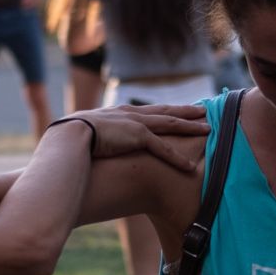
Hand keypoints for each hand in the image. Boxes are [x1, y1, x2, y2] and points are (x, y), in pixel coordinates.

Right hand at [55, 104, 208, 170]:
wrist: (69, 136)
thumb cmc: (69, 139)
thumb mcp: (84, 136)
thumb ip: (92, 140)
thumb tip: (88, 150)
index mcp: (118, 113)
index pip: (146, 110)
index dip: (163, 110)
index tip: (176, 109)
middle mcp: (129, 114)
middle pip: (164, 111)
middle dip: (184, 111)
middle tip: (202, 111)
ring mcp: (135, 124)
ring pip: (170, 124)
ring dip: (190, 127)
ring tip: (207, 129)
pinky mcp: (138, 137)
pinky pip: (163, 148)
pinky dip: (177, 157)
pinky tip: (190, 165)